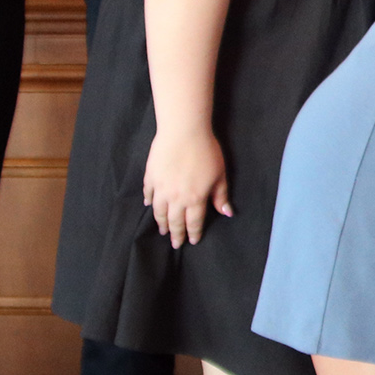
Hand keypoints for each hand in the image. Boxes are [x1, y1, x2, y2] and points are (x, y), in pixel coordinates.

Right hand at [144, 125, 231, 247]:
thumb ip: (220, 196)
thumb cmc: (206, 151)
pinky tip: (149, 205)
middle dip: (176, 234)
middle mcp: (175, 198)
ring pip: (159, 211)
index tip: (191, 241)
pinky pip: (148, 193)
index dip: (192, 233)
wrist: (183, 132)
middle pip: (174, 221)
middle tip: (174, 243)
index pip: (193, 222)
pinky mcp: (150, 176)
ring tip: (162, 229)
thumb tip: (226, 213)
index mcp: (195, 199)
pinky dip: (149, 201)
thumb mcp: (220, 175)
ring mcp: (160, 188)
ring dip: (161, 222)